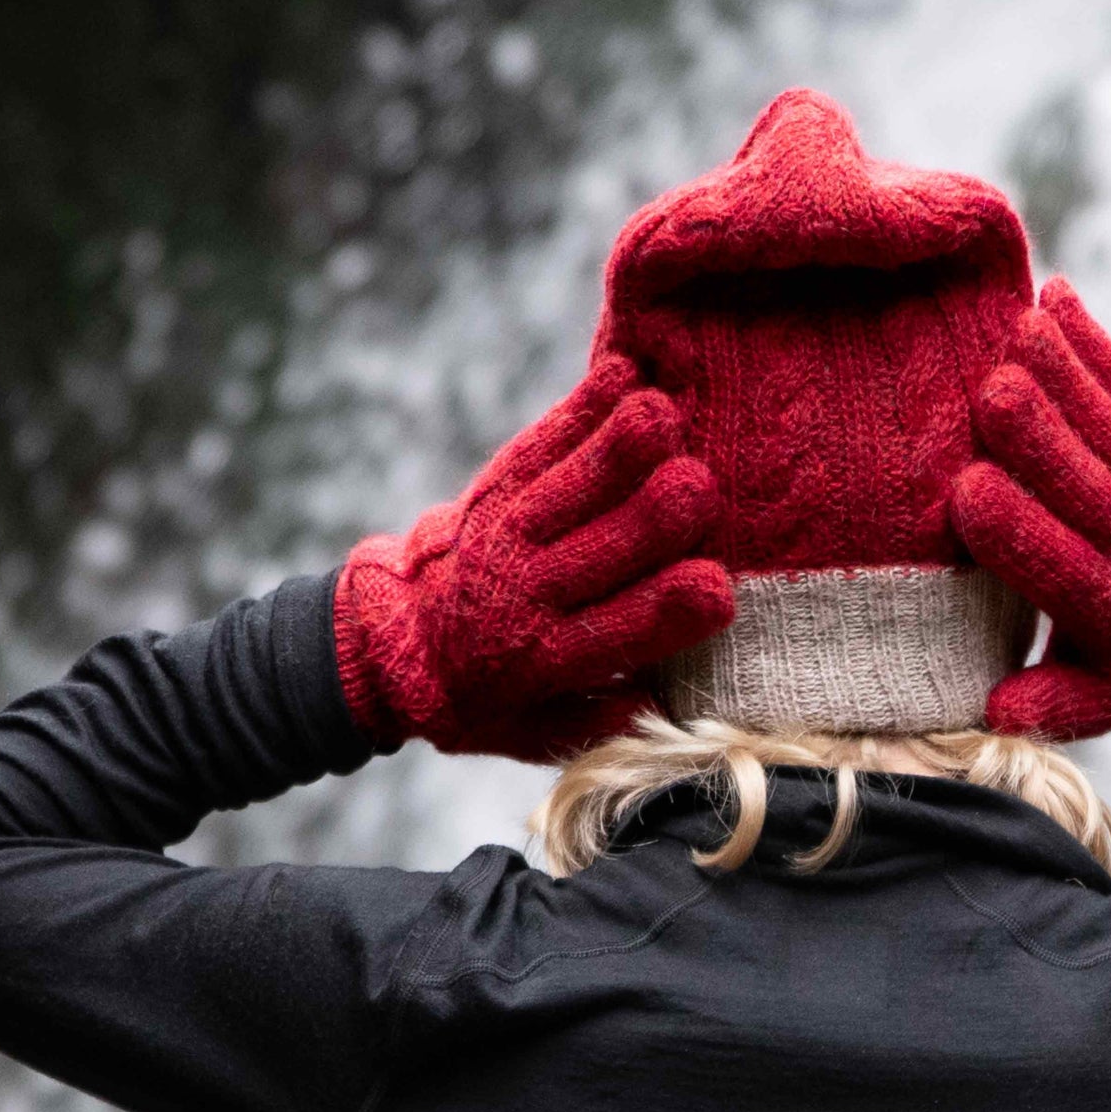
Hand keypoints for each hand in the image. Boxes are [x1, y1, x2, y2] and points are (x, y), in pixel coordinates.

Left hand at [334, 355, 733, 761]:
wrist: (392, 645)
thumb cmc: (487, 697)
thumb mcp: (536, 734)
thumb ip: (603, 720)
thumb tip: (669, 704)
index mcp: (551, 657)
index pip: (623, 631)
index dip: (674, 611)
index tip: (718, 591)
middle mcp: (531, 591)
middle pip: (608, 546)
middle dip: (658, 518)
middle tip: (700, 493)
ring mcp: (512, 532)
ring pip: (575, 483)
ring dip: (619, 449)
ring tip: (662, 419)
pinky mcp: (499, 488)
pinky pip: (544, 441)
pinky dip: (584, 409)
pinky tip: (624, 378)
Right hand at [949, 278, 1110, 740]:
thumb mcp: (1098, 702)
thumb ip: (1048, 702)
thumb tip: (992, 712)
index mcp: (1107, 606)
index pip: (1056, 566)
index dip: (1015, 531)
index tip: (967, 497)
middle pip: (1084, 483)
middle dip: (1042, 440)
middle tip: (995, 397)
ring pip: (1108, 424)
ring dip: (1067, 374)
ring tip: (1023, 331)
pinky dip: (1096, 342)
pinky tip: (1058, 297)